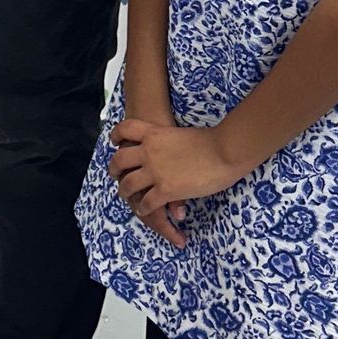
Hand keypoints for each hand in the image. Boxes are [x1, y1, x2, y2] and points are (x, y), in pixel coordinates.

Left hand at [109, 119, 243, 249]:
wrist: (224, 150)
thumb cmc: (211, 140)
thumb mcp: (181, 134)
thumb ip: (169, 140)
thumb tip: (170, 147)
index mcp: (154, 133)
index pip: (126, 129)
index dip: (117, 135)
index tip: (115, 142)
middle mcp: (149, 151)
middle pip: (120, 160)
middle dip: (114, 168)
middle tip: (114, 174)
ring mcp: (155, 171)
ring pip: (128, 184)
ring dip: (125, 192)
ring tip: (126, 196)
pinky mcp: (165, 190)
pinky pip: (146, 202)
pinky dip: (143, 207)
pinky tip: (145, 209)